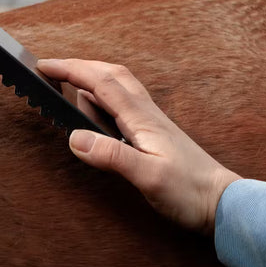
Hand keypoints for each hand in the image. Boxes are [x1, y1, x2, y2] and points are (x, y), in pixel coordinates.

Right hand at [36, 59, 240, 234]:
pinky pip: (123, 103)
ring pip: (118, 85)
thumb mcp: (149, 176)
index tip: (44, 66)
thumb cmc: (189, 190)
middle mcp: (145, 112)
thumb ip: (112, 155)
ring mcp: (150, 121)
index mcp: (140, 117)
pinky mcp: (152, 132)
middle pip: (110, 74)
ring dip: (91, 79)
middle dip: (79, 66)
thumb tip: (75, 137)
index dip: (70, 71)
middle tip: (52, 70)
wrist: (221, 200)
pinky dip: (103, 98)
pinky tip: (98, 112)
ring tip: (69, 90)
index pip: (100, 83)